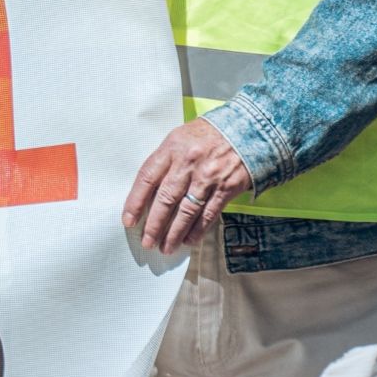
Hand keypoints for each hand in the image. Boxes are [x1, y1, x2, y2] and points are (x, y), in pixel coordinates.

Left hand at [123, 118, 253, 252]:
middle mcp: (188, 163)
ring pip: (186, 211)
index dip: (135, 202)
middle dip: (154, 225)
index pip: (147, 178)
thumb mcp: (180, 138)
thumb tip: (147, 192)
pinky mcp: (227, 188)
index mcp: (172, 148)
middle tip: (147, 241)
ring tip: (166, 247)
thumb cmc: (207, 135)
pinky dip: (197, 230)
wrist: (247, 129)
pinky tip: (189, 240)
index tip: (128, 220)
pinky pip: (208, 214)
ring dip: (174, 233)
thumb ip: (164, 161)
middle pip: (166, 199)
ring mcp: (208, 177)